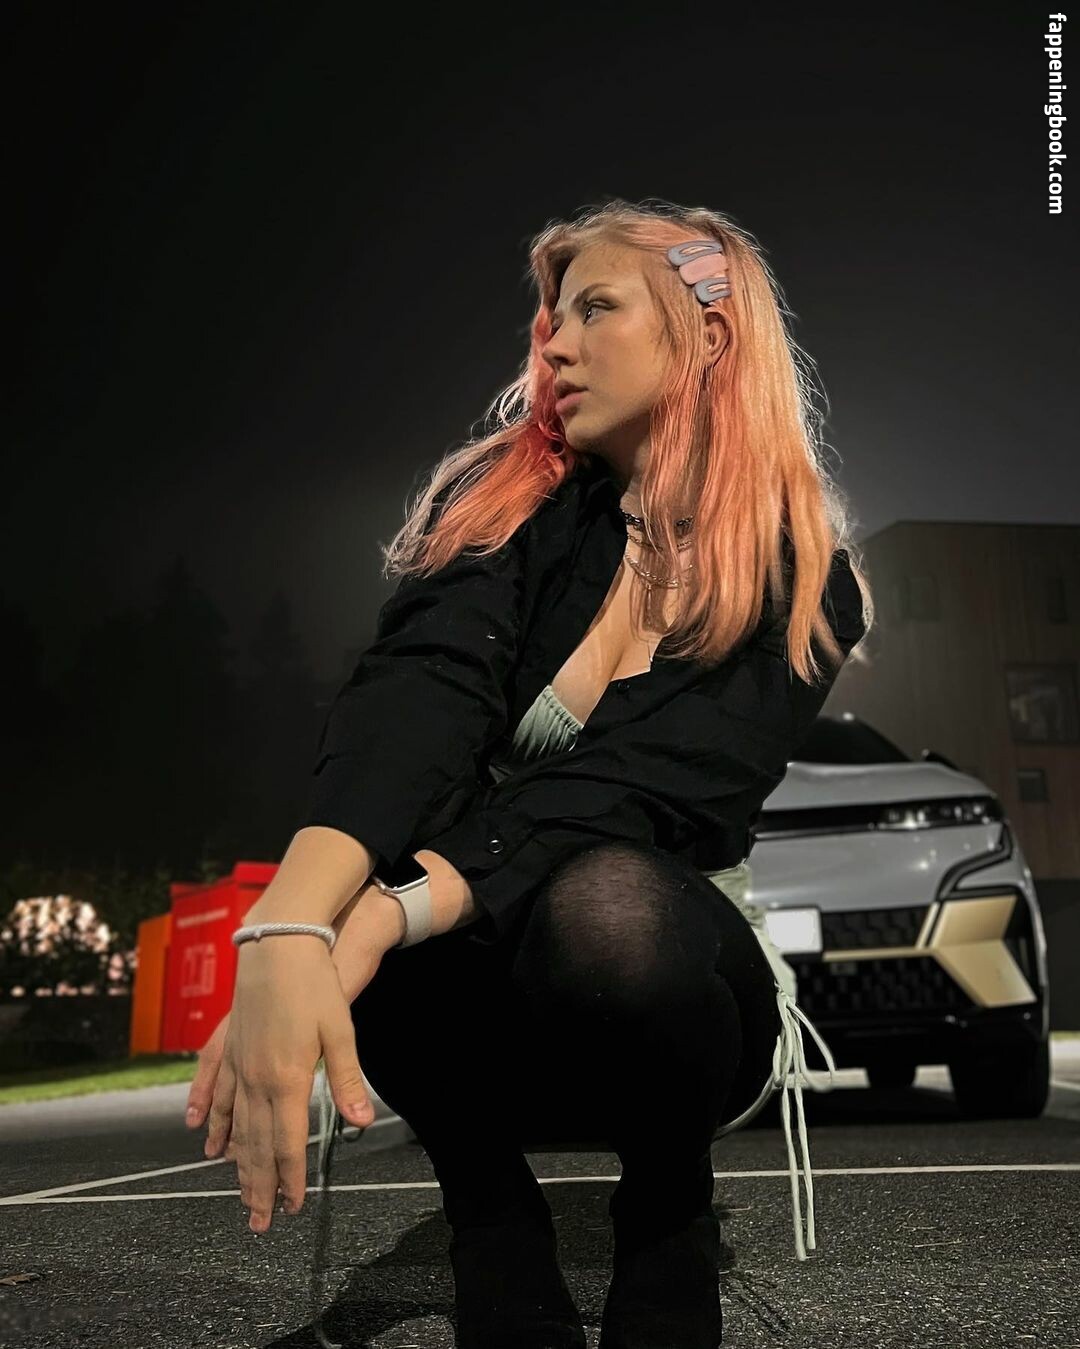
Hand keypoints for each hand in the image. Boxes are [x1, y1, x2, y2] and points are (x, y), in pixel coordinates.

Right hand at [200, 935, 373, 1232]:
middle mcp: (257, 1079)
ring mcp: (238, 1062)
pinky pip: (213, 1089)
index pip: (287, 1144)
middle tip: (260, 1222)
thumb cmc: (316, 986)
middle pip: (255, 1145)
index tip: (292, 1208)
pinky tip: (205, 1137)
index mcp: (288, 1080)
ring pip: (233, 1125)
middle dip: (259, 1186)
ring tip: (239, 1192)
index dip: (290, 1180)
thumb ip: (347, 1081)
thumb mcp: (341, 1032)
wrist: (280, 944)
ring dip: (236, 1162)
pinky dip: (209, 1116)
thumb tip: (362, 1123)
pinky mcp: (228, 1044)